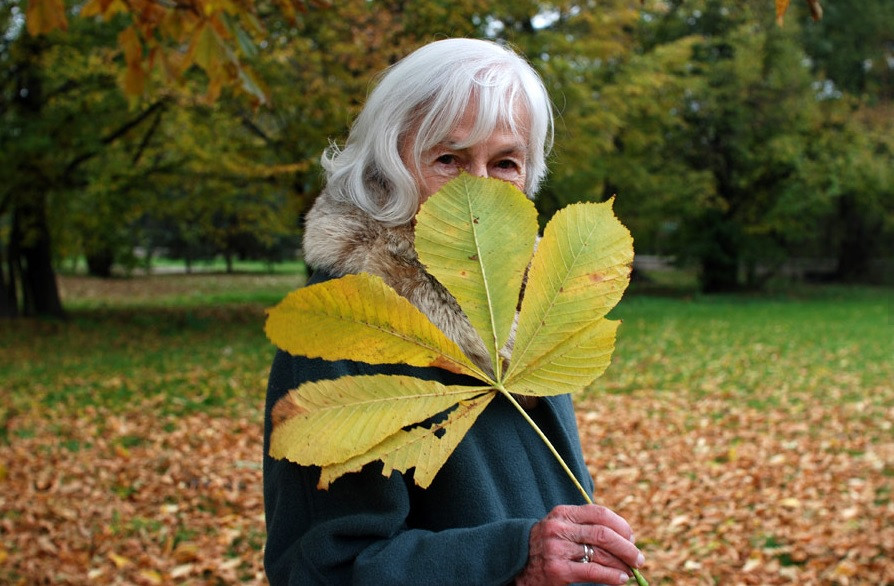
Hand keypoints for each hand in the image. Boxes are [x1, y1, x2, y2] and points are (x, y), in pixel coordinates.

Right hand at [515, 504, 643, 584]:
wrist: (516, 564)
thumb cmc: (547, 546)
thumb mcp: (561, 528)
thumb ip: (585, 526)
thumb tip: (625, 537)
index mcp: (562, 513)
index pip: (599, 513)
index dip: (621, 525)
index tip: (631, 537)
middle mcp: (559, 528)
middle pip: (603, 533)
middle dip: (627, 546)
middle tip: (638, 558)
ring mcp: (557, 549)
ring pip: (601, 553)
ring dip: (622, 563)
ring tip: (630, 571)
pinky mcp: (558, 570)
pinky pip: (593, 572)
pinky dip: (612, 576)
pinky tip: (620, 579)